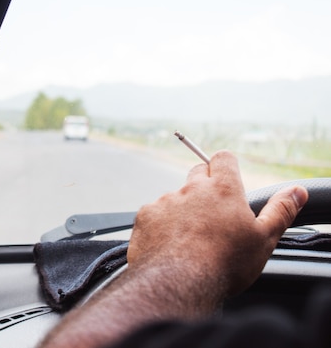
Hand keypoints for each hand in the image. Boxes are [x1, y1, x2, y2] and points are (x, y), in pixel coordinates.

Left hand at [127, 150, 307, 296]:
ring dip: (183, 210)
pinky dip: (162, 225)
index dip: (226, 166)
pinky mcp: (146, 216)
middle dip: (205, 186)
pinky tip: (170, 245)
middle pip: (197, 173)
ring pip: (176, 197)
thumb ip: (280, 210)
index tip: (228, 179)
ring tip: (191, 239)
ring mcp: (165, 201)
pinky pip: (155, 214)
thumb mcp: (263, 239)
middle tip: (214, 214)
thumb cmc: (224, 263)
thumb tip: (295, 191)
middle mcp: (191, 189)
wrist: (177, 282)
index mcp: (223, 189)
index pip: (223, 158)